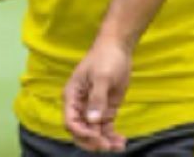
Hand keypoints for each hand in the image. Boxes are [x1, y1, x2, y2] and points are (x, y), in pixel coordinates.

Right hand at [63, 36, 131, 152]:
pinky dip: (112, 136)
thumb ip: (97, 99)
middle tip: (107, 146)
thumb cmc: (105, 58)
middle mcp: (80, 106)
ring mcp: (93, 109)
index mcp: (72, 96)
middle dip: (92, 141)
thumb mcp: (102, 77)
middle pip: (81, 131)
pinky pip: (106, 128)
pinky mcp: (106, 110)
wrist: (118, 47)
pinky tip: (122, 141)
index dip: (81, 133)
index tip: (96, 137)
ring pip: (94, 132)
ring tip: (119, 146)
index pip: (71, 121)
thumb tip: (92, 121)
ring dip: (104, 142)